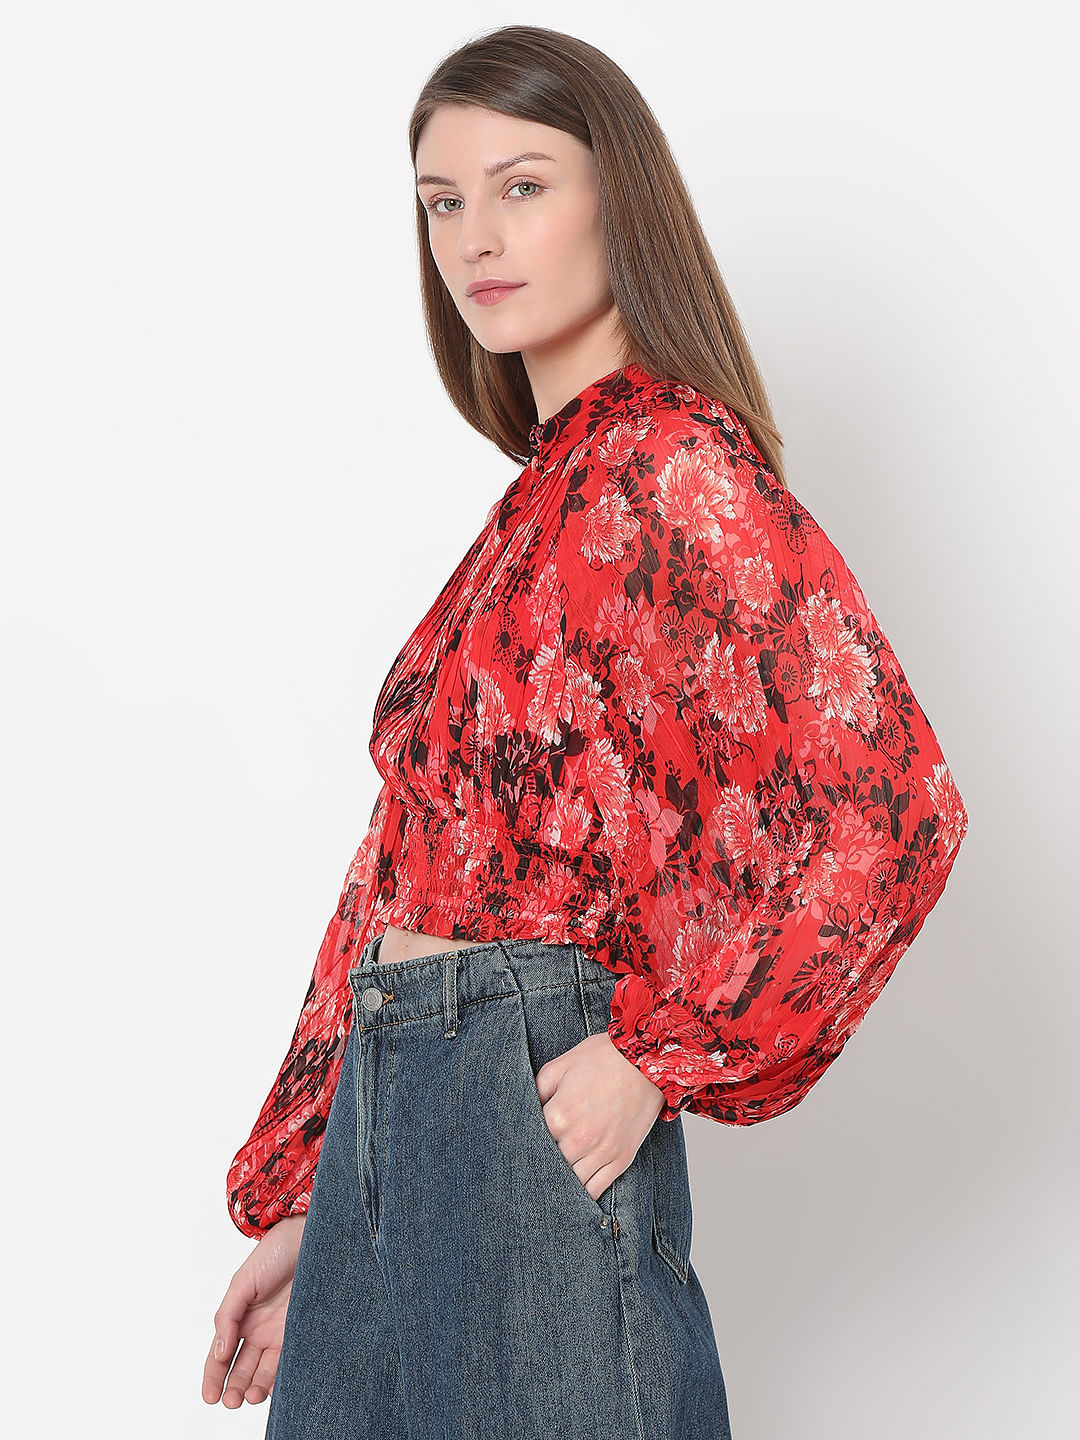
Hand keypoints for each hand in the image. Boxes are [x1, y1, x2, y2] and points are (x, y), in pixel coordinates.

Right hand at [202, 1213, 306, 1407]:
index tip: (210, 1397)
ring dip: (256, 1387)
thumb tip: (220, 1352)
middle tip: (232, 1400)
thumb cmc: (272, 1254)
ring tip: (252, 1396)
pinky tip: (275, 1388)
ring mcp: (279, 1334)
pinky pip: (290, 1361)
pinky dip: (281, 1378)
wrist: (309, 1238)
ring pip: (264, 1371)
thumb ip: (227, 1316)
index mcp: (238, 1319)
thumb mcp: (242, 1283)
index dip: (213, 1378)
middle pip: (241, 1369)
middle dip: (234, 1388)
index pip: (220, 1356)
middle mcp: (257, 1331)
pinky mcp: (301, 1332)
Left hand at [535, 1031, 664, 1200]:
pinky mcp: (621, 1160)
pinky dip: (583, 1195)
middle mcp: (578, 1140)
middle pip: (549, 1165)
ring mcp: (601, 1153)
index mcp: (558, 1116)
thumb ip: (537, 1090)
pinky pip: (596, 1190)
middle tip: (537, 1162)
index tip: (521, 1146)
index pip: (531, 1142)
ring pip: (571, 1182)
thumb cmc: (604, 1058)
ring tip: (554, 1178)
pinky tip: (575, 1191)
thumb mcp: (560, 1065)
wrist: (646, 1061)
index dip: (527, 1142)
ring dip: (561, 1181)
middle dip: (543, 1162)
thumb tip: (526, 1110)